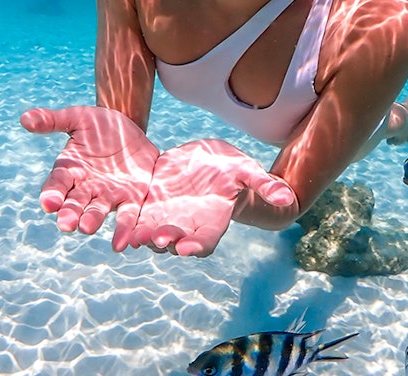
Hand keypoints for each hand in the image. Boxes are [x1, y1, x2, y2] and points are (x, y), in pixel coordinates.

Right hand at [20, 106, 159, 251]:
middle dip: (69, 214)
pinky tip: (122, 243)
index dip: (51, 193)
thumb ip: (52, 120)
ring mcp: (107, 196)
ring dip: (91, 221)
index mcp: (69, 171)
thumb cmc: (100, 124)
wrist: (131, 126)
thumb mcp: (78, 117)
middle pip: (74, 204)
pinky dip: (123, 230)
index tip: (48, 202)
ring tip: (86, 228)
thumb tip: (24, 118)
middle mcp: (85, 188)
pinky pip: (127, 216)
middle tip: (65, 224)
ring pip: (97, 212)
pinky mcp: (131, 199)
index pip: (56, 185)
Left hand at [128, 139, 295, 257]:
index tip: (186, 248)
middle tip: (157, 239)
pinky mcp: (150, 206)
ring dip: (143, 237)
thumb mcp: (249, 172)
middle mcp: (188, 225)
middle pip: (175, 241)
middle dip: (165, 242)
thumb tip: (288, 198)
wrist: (208, 159)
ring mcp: (167, 217)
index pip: (204, 242)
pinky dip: (128, 226)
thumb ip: (264, 185)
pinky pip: (137, 219)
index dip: (195, 246)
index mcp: (212, 222)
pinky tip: (119, 229)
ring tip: (135, 237)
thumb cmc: (233, 169)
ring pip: (152, 234)